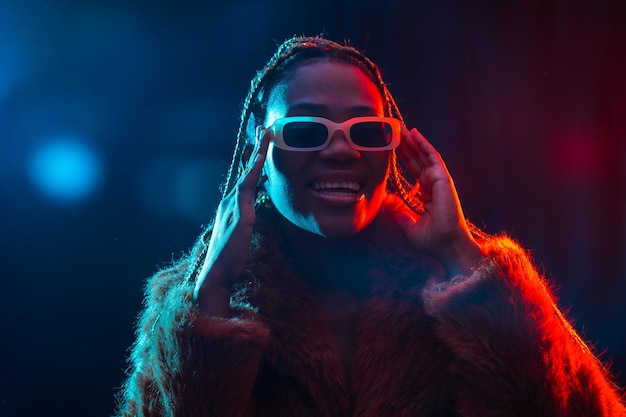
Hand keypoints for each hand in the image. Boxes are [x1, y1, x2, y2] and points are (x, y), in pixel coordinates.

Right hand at [193, 128, 269, 315]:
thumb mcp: (239, 237)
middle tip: (263, 127)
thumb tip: (252, 216)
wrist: (216, 275)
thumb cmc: (229, 260)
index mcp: (231, 206)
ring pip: (247, 173)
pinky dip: (254, 170)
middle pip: (245, 169)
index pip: (245, 178)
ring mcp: (233, 205)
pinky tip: (261, 157)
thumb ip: (245, 223)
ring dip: (257, 152)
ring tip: (266, 133)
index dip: (253, 160)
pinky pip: (248, 186)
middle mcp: (230, 201)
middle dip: (254, 147)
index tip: (261, 144)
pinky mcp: (239, 213)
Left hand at [392, 127, 483, 275]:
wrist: (447, 245)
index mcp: (427, 195)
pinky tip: (415, 134)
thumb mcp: (410, 227)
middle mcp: (433, 185)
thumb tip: (391, 209)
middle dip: (406, 145)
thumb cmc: (433, 241)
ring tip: (401, 127)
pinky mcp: (443, 179)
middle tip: (395, 130)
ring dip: (413, 141)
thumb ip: (402, 217)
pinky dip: (424, 144)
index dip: (404, 157)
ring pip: (424, 155)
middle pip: (417, 160)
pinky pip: (433, 158)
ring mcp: (439, 181)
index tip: (393, 146)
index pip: (413, 171)